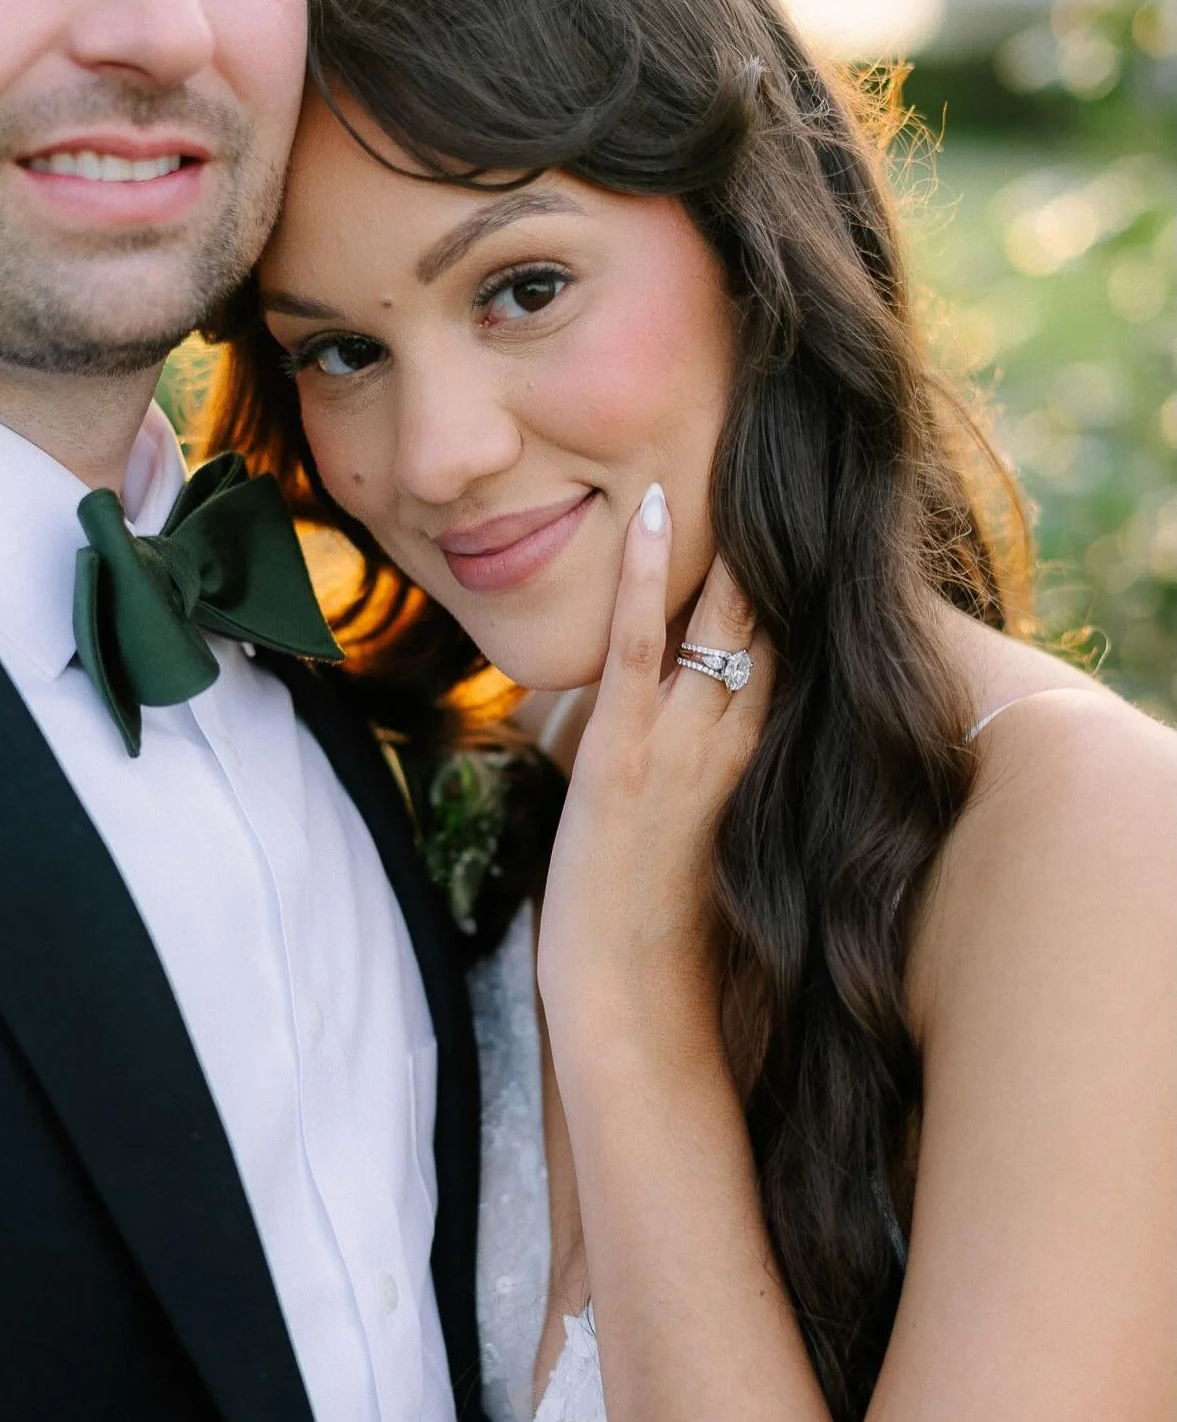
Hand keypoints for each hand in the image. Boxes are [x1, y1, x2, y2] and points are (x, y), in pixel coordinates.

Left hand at [537, 483, 772, 1054]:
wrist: (631, 994)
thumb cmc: (662, 912)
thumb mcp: (699, 812)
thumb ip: (704, 746)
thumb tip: (681, 686)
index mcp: (760, 747)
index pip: (791, 631)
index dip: (796, 558)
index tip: (796, 483)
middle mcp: (740, 734)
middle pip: (774, 606)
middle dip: (778, 523)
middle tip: (780, 427)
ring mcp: (685, 741)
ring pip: (720, 613)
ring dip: (725, 527)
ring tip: (731, 433)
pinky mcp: (624, 752)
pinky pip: (641, 646)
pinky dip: (644, 575)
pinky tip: (649, 509)